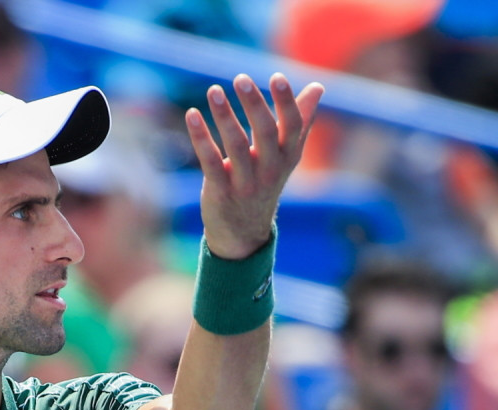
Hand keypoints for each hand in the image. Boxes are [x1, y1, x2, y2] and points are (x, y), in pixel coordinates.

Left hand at [186, 73, 323, 258]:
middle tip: (240, 78)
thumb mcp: (285, 156)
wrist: (244, 233)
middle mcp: (270, 169)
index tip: (276, 76)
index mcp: (288, 156)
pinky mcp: (221, 192)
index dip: (286, 101)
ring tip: (213, 90)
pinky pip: (210, 162)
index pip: (293, 125)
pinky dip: (200, 138)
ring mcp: (245, 183)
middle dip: (254, 103)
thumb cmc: (265, 183)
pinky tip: (191, 115)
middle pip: (264, 132)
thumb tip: (318, 88)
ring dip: (224, 116)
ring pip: (236, 146)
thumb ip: (300, 122)